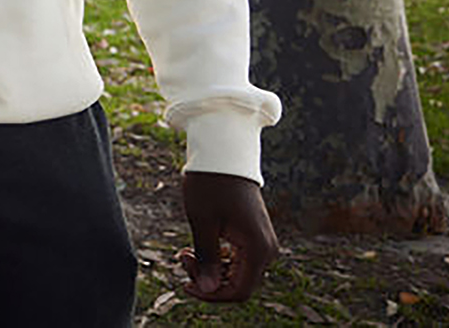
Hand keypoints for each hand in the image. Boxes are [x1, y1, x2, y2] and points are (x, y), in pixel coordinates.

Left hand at [178, 171, 276, 301]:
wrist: (223, 154)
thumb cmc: (210, 184)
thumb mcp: (202, 222)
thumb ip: (207, 258)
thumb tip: (208, 290)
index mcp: (258, 248)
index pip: (239, 292)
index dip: (211, 295)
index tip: (185, 284)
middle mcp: (266, 249)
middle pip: (239, 285)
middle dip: (208, 281)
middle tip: (182, 257)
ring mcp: (262, 243)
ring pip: (238, 274)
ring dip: (211, 270)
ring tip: (186, 252)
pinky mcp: (254, 236)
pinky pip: (238, 260)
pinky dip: (218, 261)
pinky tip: (196, 249)